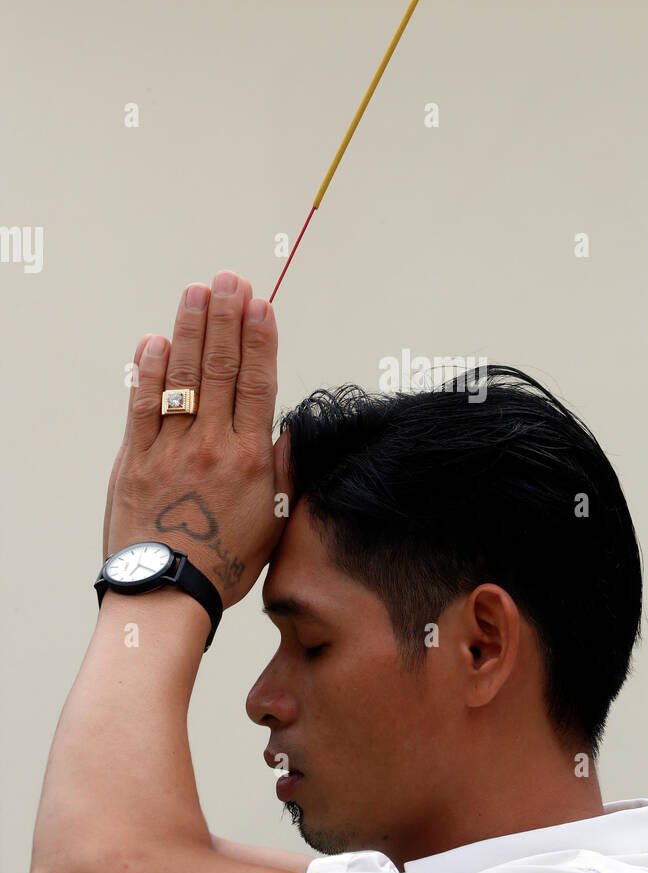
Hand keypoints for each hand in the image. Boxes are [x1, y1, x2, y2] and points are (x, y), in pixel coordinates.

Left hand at [102, 271, 291, 610]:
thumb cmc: (226, 563)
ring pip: (183, 378)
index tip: (261, 303)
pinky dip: (147, 372)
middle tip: (228, 279)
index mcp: (250, 458)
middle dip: (226, 317)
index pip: (259, 382)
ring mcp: (169, 450)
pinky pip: (141, 407)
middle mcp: (211, 446)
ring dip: (190, 330)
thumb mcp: (275, 519)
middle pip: (222, 368)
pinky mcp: (133, 461)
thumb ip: (284, 468)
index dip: (260, 338)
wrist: (167, 593)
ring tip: (195, 292)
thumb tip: (289, 426)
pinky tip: (154, 341)